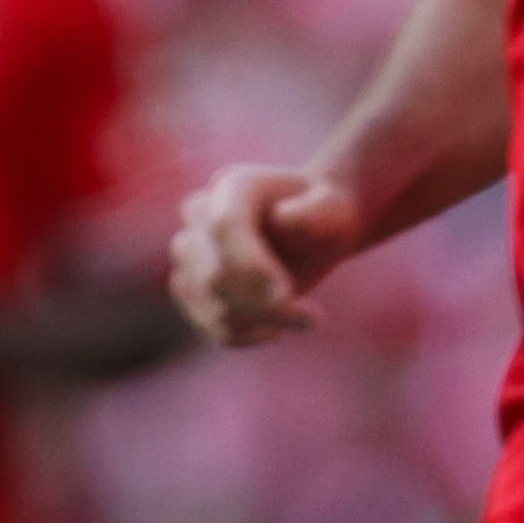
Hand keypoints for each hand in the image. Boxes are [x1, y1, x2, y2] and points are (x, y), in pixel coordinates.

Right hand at [171, 163, 362, 345]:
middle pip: (214, 277)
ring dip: (262, 323)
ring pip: (213, 307)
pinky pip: (212, 327)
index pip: (224, 226)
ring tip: (305, 318)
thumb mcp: (334, 208)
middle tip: (312, 317)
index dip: (251, 265)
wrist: (313, 227)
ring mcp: (189, 252)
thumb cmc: (324, 215)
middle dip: (265, 307)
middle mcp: (200, 216)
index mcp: (232, 186)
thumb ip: (315, 212)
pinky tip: (279, 327)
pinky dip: (249, 336)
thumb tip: (282, 221)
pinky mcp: (192, 286)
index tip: (288, 295)